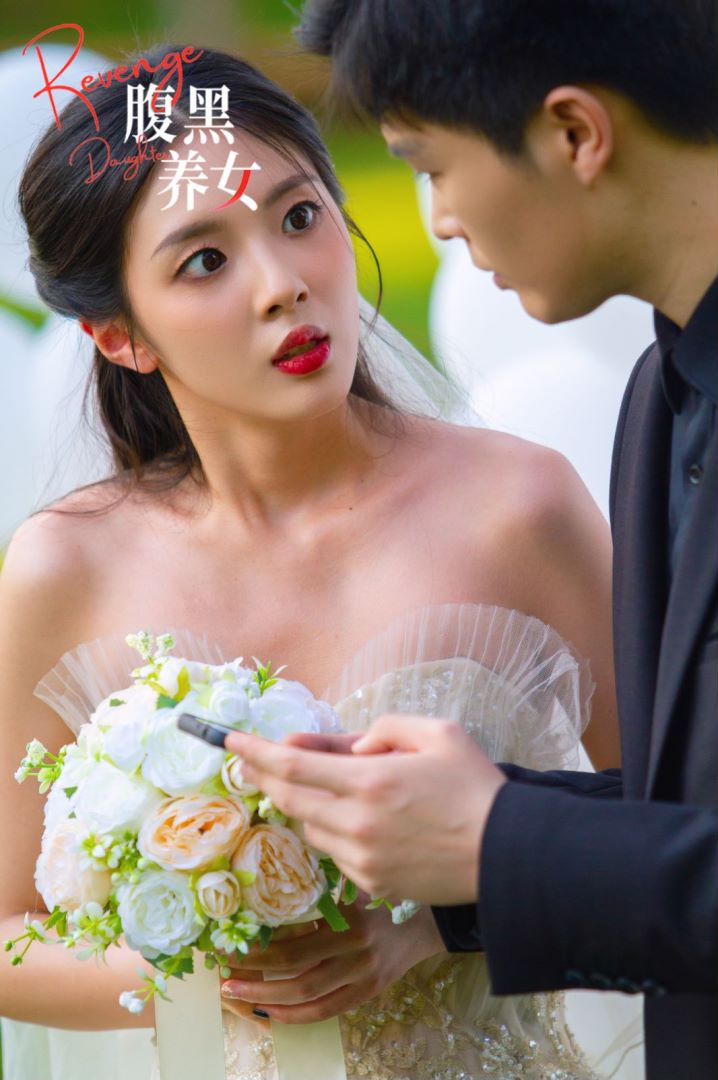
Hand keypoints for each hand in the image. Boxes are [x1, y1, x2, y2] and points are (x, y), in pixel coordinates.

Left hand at [219, 896, 445, 1023]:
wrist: (425, 920)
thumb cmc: (382, 894)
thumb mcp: (352, 883)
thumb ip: (318, 887)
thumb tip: (268, 882)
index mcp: (349, 923)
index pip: (292, 946)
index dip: (257, 951)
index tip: (229, 945)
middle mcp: (356, 955)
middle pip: (294, 975)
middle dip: (254, 977)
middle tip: (223, 975)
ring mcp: (362, 978)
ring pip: (306, 999)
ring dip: (266, 1000)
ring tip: (237, 994)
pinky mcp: (367, 994)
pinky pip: (325, 1012)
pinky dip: (295, 1016)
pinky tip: (270, 1011)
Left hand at [225, 715, 506, 903]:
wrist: (507, 853)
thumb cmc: (475, 785)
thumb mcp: (434, 734)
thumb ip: (380, 730)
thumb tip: (335, 746)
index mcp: (371, 780)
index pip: (292, 764)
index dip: (254, 751)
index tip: (228, 739)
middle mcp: (357, 822)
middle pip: (288, 797)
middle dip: (262, 775)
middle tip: (248, 759)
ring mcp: (361, 858)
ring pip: (308, 826)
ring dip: (303, 802)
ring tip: (321, 783)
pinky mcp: (371, 883)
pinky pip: (334, 852)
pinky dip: (332, 830)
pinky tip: (356, 819)